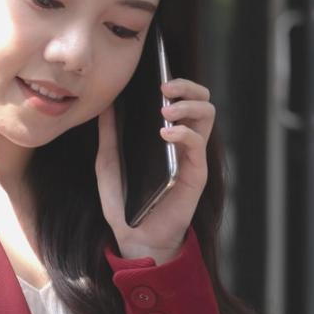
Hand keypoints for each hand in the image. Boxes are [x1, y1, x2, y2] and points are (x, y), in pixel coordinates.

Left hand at [95, 79, 215, 263]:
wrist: (134, 238)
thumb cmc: (124, 203)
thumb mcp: (108, 163)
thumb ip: (108, 135)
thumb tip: (106, 103)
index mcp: (165, 135)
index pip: (180, 97)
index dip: (175, 80)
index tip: (155, 75)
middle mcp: (183, 141)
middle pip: (201, 99)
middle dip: (187, 85)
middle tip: (165, 86)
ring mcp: (192, 155)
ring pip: (208, 114)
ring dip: (189, 105)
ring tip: (166, 110)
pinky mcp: (196, 172)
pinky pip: (199, 143)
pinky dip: (184, 132)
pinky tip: (165, 134)